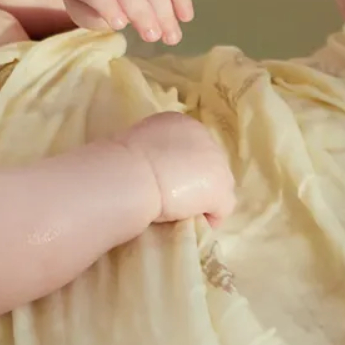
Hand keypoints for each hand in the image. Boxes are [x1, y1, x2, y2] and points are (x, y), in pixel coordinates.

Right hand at [115, 113, 236, 225]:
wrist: (130, 172)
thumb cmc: (124, 158)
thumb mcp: (138, 142)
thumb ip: (154, 148)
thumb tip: (153, 164)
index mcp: (182, 123)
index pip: (192, 147)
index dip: (181, 165)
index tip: (164, 177)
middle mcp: (205, 138)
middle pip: (208, 165)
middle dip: (194, 180)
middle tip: (172, 195)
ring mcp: (217, 164)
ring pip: (217, 187)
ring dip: (201, 198)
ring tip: (179, 210)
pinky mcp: (219, 191)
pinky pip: (220, 210)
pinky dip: (207, 218)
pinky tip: (187, 221)